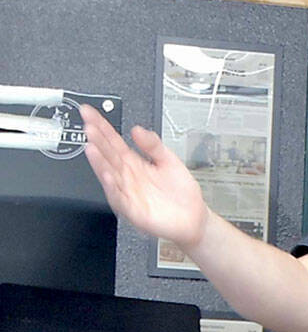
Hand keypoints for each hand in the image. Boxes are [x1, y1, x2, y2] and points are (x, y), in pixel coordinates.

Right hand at [81, 104, 209, 253]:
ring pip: (109, 176)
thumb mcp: (169, 160)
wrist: (194, 218)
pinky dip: (112, 187)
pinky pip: (120, 199)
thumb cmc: (181, 193)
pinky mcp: (134, 211)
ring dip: (99, 163)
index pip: (113, 141)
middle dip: (97, 141)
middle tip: (89, 127)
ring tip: (92, 148)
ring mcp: (129, 193)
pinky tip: (107, 175)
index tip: (89, 113)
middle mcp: (128, 177)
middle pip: (108, 156)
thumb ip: (153, 144)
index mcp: (134, 163)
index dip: (101, 126)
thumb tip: (137, 129)